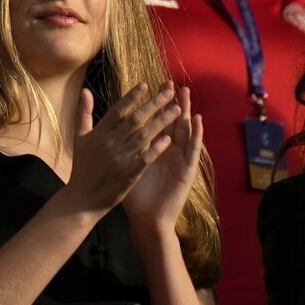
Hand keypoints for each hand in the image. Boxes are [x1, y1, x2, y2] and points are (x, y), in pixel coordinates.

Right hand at [67, 82, 180, 215]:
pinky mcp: (128, 174)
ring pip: (144, 136)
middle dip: (154, 104)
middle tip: (169, 92)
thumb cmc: (82, 166)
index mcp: (99, 133)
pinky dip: (157, 148)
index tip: (146, 85)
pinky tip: (169, 138)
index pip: (118, 110)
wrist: (82, 198)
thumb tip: (86, 90)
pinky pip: (145, 157)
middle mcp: (110, 143)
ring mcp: (120, 158)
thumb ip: (84, 112)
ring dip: (161, 122)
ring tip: (177, 110)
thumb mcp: (79, 137)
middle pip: (135, 119)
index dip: (132, 97)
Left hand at [124, 86, 203, 233]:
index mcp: (152, 151)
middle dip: (170, 103)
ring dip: (186, 113)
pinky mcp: (187, 171)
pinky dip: (196, 135)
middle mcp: (168, 153)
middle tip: (170, 84)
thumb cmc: (136, 196)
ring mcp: (179, 160)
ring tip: (185, 96)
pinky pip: (193, 150)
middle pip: (170, 123)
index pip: (153, 123)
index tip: (148, 86)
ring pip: (184, 132)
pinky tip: (197, 121)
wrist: (148, 220)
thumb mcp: (125, 168)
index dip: (151, 106)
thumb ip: (118, 150)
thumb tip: (106, 135)